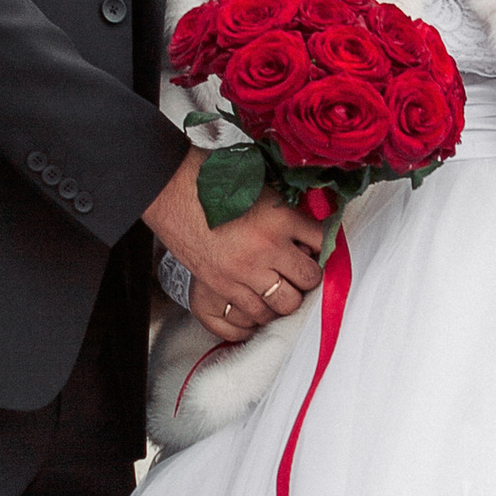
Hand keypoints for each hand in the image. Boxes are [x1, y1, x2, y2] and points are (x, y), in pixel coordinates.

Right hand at [144, 152, 325, 337]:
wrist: (172, 190)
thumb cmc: (213, 181)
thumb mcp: (261, 186)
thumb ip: (286, 209)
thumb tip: (306, 231)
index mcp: (280, 217)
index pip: (322, 240)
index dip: (324, 246)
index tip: (320, 248)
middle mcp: (267, 247)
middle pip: (309, 278)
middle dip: (308, 275)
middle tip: (301, 270)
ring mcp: (245, 271)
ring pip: (285, 303)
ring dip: (286, 296)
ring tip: (281, 287)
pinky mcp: (223, 286)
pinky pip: (255, 314)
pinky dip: (262, 311)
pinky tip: (260, 300)